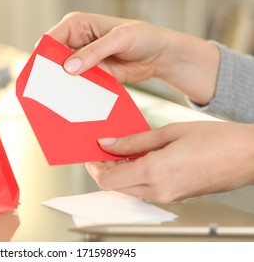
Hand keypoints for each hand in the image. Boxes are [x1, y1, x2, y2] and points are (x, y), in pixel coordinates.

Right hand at [46, 12, 219, 104]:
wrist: (157, 55)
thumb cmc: (141, 37)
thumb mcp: (118, 39)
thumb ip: (93, 52)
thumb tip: (68, 67)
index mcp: (77, 24)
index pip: (51, 38)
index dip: (43, 55)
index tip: (40, 73)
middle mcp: (75, 41)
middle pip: (52, 57)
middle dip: (49, 72)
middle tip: (45, 90)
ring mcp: (81, 59)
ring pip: (62, 73)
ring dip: (60, 84)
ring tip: (56, 99)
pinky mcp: (89, 74)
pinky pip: (76, 84)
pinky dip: (73, 92)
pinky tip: (72, 101)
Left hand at [85, 121, 253, 203]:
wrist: (249, 155)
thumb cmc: (217, 140)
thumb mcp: (169, 133)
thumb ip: (134, 141)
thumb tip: (108, 144)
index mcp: (156, 173)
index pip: (109, 180)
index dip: (95, 168)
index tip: (92, 155)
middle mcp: (160, 190)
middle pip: (116, 187)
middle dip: (106, 170)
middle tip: (106, 150)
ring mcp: (169, 197)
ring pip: (130, 189)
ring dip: (121, 172)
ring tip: (124, 149)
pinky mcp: (176, 196)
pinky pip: (146, 189)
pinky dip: (137, 175)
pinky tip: (141, 157)